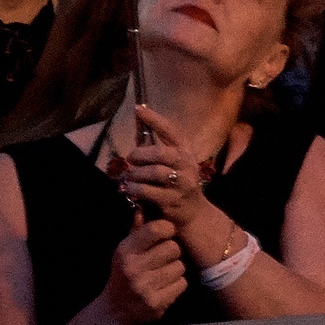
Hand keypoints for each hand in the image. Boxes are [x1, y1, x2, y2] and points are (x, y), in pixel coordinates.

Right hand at [105, 218, 187, 324]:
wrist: (114, 310)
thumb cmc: (123, 274)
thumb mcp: (125, 252)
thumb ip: (137, 230)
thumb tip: (143, 206)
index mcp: (126, 251)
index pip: (157, 229)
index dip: (167, 229)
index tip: (165, 234)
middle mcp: (134, 268)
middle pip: (174, 248)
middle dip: (172, 252)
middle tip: (163, 258)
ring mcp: (145, 287)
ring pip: (180, 266)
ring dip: (175, 269)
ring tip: (162, 274)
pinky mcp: (156, 303)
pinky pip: (182, 284)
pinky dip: (177, 284)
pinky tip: (164, 287)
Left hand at [115, 104, 220, 236]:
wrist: (194, 214)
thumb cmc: (178, 185)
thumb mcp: (175, 165)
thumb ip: (158, 151)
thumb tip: (138, 129)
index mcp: (186, 153)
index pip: (172, 131)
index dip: (155, 119)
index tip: (139, 109)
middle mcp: (187, 165)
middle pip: (161, 153)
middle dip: (141, 154)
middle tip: (130, 158)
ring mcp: (182, 183)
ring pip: (154, 172)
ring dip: (136, 174)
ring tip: (130, 177)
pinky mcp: (173, 200)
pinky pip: (148, 191)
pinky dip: (135, 189)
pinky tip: (131, 190)